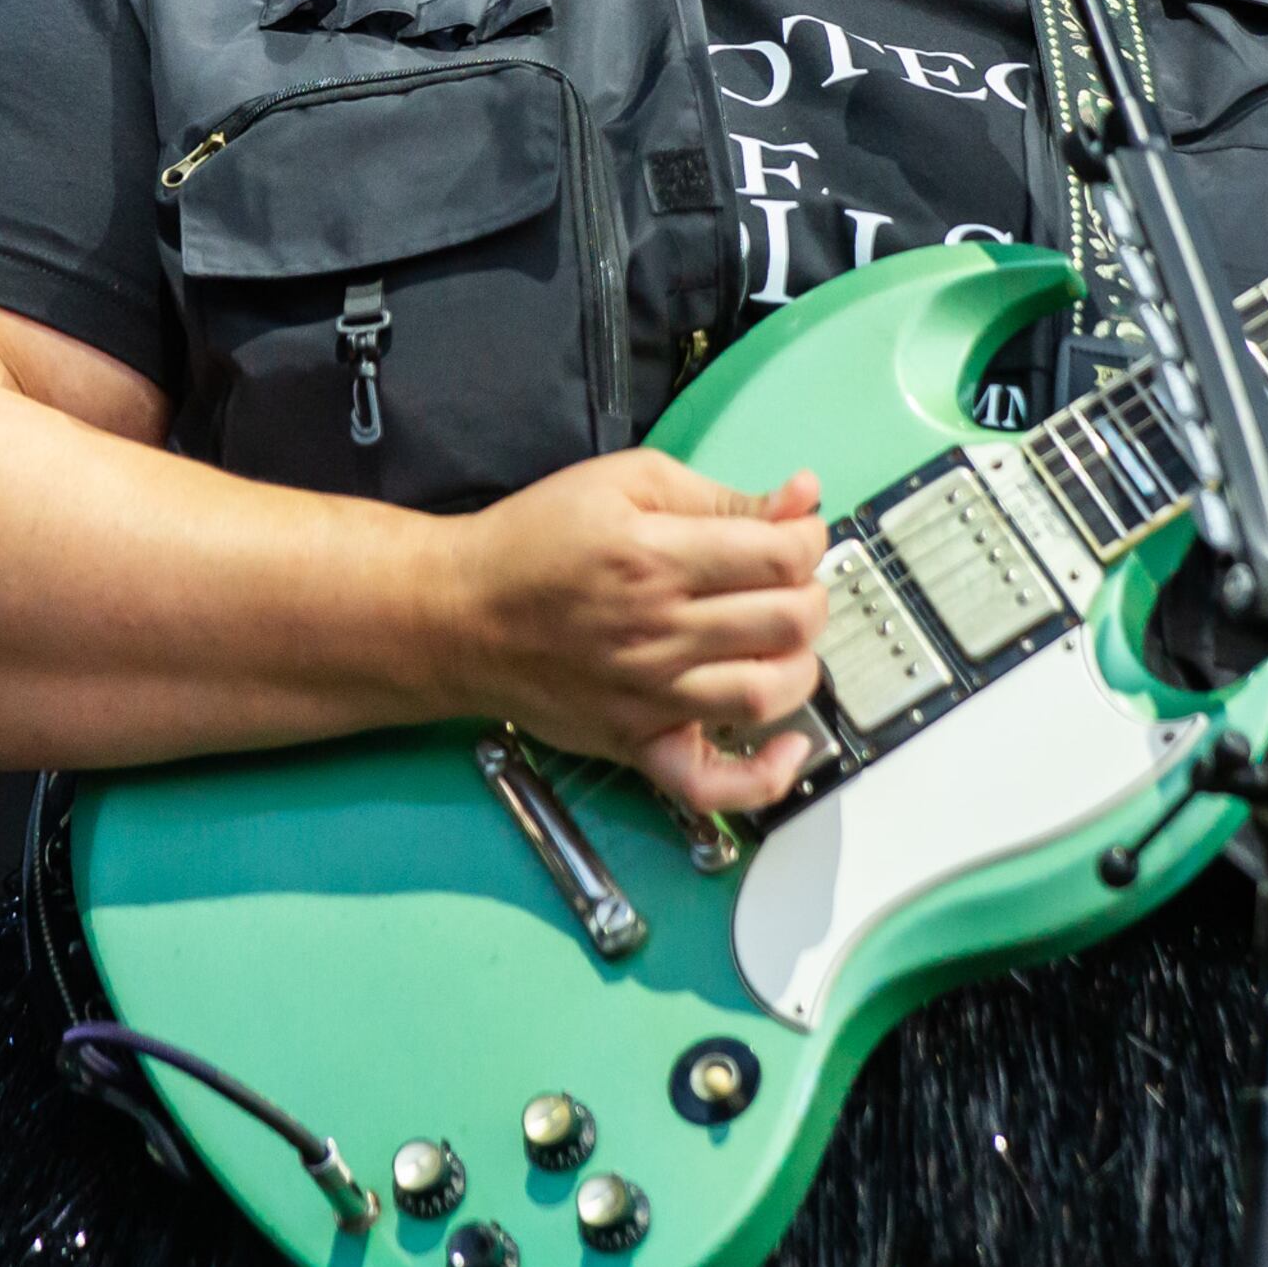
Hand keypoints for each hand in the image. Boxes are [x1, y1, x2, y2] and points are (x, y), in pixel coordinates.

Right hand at [439, 449, 830, 812]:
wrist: (457, 614)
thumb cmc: (534, 542)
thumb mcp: (624, 482)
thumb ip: (717, 493)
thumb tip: (800, 500)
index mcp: (656, 556)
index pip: (781, 555)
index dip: (808, 538)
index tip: (796, 536)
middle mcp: (657, 631)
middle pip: (788, 621)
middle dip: (810, 594)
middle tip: (789, 584)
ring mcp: (647, 695)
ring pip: (767, 694)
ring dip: (800, 665)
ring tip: (780, 644)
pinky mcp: (635, 742)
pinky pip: (709, 784)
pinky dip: (762, 776)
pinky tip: (785, 745)